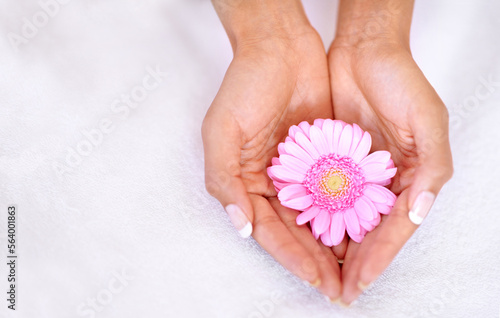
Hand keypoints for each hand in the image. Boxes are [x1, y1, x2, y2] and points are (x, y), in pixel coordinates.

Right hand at [203, 0, 341, 299]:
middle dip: (313, 260)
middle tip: (337, 286)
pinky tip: (359, 231)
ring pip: (315, 216)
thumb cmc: (245, 85)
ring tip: (351, 269)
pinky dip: (343, 213)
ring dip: (330, 243)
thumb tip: (241, 226)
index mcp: (243, 180)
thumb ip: (224, 180)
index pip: (267, 228)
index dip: (289, 255)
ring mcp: (296, 171)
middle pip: (293, 230)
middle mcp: (270, 181)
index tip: (314, 277)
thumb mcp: (220, 130)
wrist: (281, 46)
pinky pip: (333, 192)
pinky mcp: (320, 157)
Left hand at [328, 0, 452, 304]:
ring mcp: (358, 174)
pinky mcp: (334, 162)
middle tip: (337, 291)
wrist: (363, 52)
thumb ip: (430, 168)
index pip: (394, 229)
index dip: (378, 259)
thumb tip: (418, 213)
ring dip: (336, 248)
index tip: (358, 283)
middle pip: (369, 233)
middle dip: (355, 263)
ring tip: (322, 274)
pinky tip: (308, 237)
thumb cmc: (400, 81)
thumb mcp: (427, 120)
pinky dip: (320, 218)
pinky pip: (326, 197)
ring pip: (346, 220)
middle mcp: (384, 182)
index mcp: (411, 177)